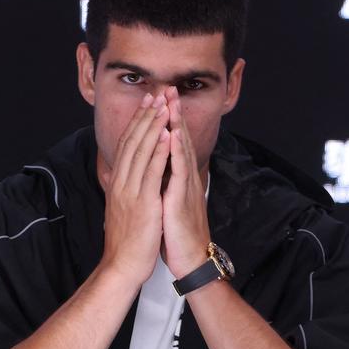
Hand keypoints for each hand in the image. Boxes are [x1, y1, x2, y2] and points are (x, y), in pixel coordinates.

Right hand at [100, 93, 170, 286]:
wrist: (122, 264)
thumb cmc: (126, 240)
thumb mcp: (121, 209)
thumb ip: (122, 189)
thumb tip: (123, 177)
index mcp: (118, 183)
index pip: (126, 145)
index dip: (136, 123)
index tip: (146, 105)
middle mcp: (122, 182)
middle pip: (132, 142)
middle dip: (145, 116)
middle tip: (155, 94)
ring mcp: (131, 191)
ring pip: (141, 151)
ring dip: (154, 126)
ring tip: (163, 105)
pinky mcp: (143, 201)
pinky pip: (152, 171)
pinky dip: (159, 150)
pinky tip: (167, 134)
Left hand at [162, 86, 210, 278]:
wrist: (190, 260)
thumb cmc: (178, 234)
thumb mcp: (169, 203)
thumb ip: (166, 184)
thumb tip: (157, 171)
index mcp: (180, 179)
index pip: (173, 143)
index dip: (168, 120)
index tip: (161, 100)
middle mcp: (186, 178)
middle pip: (179, 139)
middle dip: (173, 113)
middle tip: (169, 88)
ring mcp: (186, 187)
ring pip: (181, 150)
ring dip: (176, 124)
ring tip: (171, 102)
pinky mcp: (183, 199)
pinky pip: (179, 171)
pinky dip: (175, 151)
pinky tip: (173, 135)